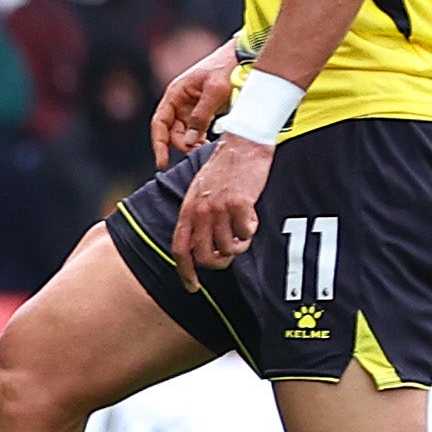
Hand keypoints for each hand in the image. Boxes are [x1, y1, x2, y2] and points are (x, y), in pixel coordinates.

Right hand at [150, 40, 239, 166]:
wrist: (241, 58)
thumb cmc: (225, 69)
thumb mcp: (215, 91)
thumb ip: (201, 116)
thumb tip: (191, 140)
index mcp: (175, 94)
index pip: (160, 123)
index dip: (159, 144)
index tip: (162, 163)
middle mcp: (179, 102)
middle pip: (172, 132)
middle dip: (183, 144)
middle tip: (199, 152)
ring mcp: (190, 108)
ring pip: (185, 133)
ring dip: (193, 144)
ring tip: (208, 148)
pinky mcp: (202, 112)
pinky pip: (197, 131)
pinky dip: (201, 140)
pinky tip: (211, 144)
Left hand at [168, 135, 272, 289]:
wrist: (243, 144)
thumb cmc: (224, 169)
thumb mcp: (201, 192)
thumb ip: (199, 216)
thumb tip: (204, 245)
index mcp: (188, 209)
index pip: (180, 248)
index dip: (185, 272)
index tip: (193, 287)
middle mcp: (200, 211)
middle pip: (205, 256)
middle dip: (220, 262)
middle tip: (233, 252)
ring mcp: (218, 208)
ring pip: (227, 248)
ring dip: (239, 245)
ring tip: (244, 229)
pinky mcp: (239, 204)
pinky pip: (246, 233)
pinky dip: (251, 230)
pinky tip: (252, 216)